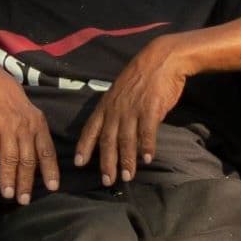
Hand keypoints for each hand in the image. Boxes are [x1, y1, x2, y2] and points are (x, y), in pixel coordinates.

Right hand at [0, 58, 59, 205]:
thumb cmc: (7, 98)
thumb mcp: (28, 113)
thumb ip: (33, 134)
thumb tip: (38, 161)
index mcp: (37, 124)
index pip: (46, 151)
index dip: (50, 170)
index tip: (52, 188)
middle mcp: (23, 126)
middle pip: (27, 159)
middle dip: (26, 182)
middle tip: (24, 200)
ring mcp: (4, 126)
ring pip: (9, 157)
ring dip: (8, 178)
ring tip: (8, 194)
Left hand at [73, 35, 193, 186]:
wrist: (161, 59)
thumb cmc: (141, 77)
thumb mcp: (121, 93)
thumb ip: (116, 113)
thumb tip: (115, 133)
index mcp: (106, 105)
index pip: (90, 129)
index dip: (84, 147)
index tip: (78, 163)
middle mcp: (116, 109)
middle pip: (107, 140)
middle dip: (106, 163)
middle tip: (107, 181)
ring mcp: (132, 109)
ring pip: (126, 139)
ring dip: (126, 160)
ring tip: (126, 177)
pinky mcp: (150, 108)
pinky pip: (147, 131)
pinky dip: (146, 146)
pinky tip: (147, 159)